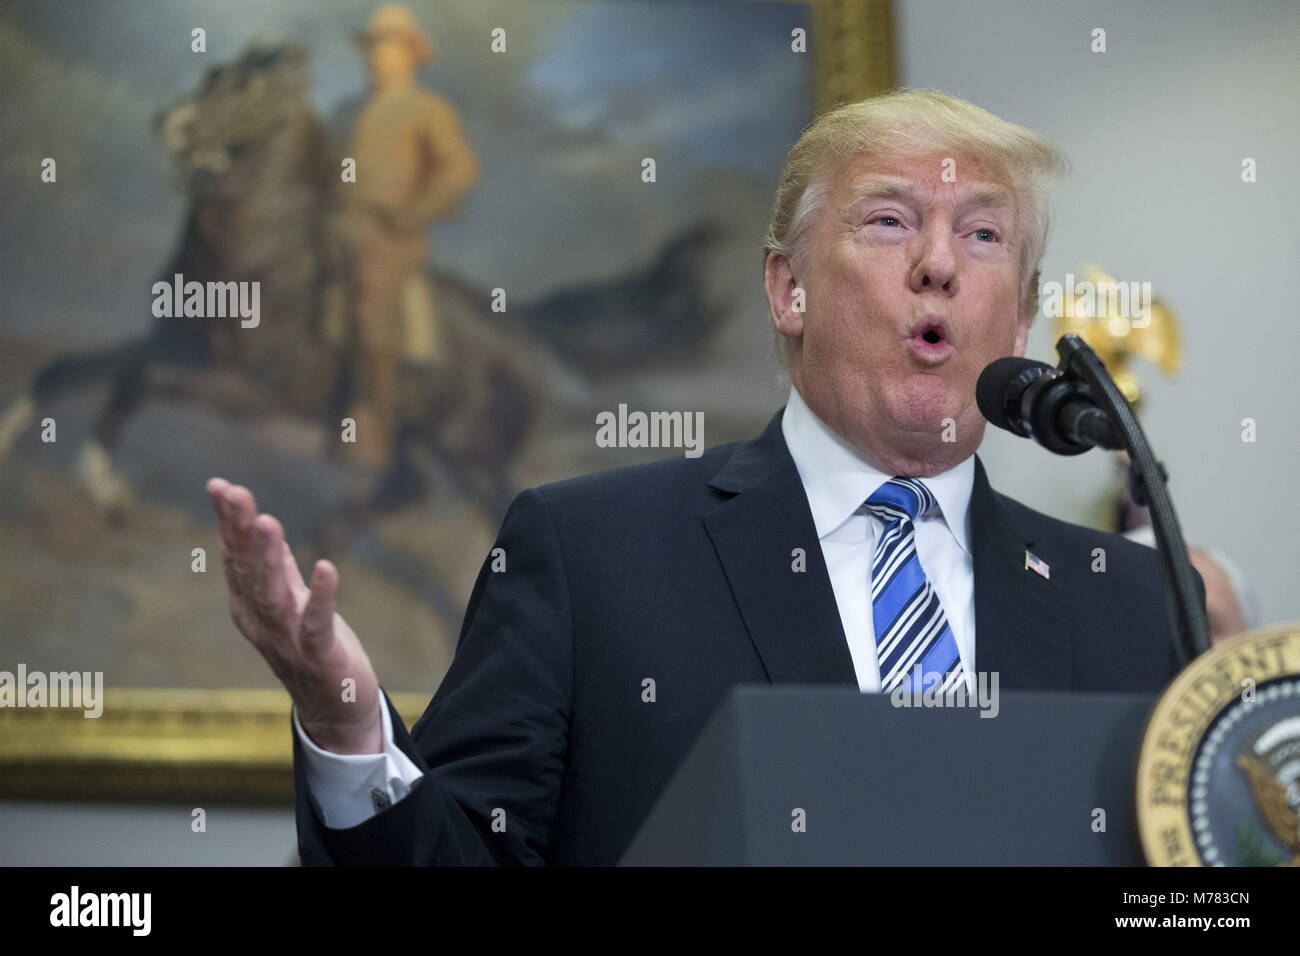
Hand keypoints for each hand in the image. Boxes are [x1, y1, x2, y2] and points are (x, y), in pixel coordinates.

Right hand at [206, 477, 382, 753]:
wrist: (334, 709)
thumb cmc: (310, 649)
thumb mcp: (290, 601)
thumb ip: (275, 567)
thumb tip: (260, 529)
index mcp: (250, 606)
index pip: (235, 557)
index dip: (229, 522)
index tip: (221, 485)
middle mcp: (262, 622)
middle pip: (247, 571)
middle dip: (240, 531)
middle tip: (235, 493)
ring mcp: (288, 640)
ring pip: (273, 595)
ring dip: (268, 559)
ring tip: (266, 523)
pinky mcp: (320, 656)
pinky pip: (318, 624)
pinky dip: (322, 597)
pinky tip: (327, 568)